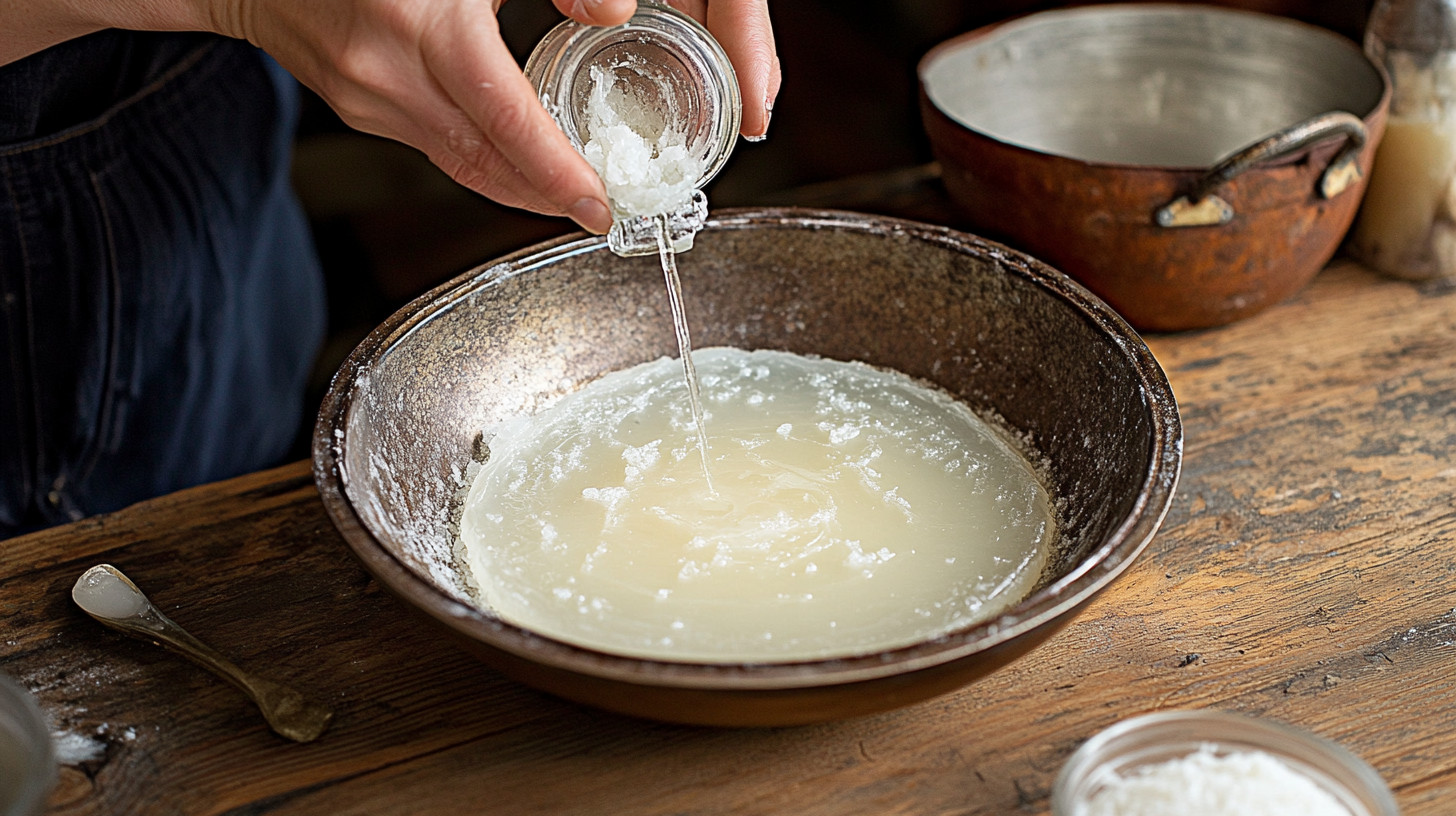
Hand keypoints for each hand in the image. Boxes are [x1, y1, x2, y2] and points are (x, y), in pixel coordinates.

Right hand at [213, 0, 779, 232]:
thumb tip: (610, 11)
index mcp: (426, 28)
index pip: (509, 123)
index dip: (560, 174)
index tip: (599, 208)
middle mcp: (388, 74)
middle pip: (485, 164)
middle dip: (545, 197)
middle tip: (595, 210)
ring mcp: (364, 98)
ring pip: (457, 163)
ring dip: (512, 184)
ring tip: (562, 191)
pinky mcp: (354, 106)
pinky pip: (430, 146)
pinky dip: (475, 159)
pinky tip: (506, 157)